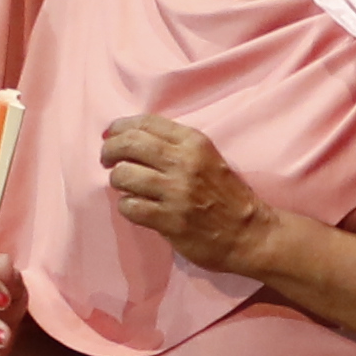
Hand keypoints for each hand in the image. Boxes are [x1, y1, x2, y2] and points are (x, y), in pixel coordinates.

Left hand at [102, 114, 273, 276]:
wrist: (248, 232)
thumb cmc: (225, 193)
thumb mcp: (206, 157)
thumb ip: (174, 145)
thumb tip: (127, 135)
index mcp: (193, 142)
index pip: (145, 123)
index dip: (120, 127)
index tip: (110, 135)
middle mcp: (183, 162)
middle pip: (128, 144)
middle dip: (109, 150)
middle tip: (107, 160)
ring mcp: (175, 192)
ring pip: (123, 175)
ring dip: (118, 181)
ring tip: (126, 187)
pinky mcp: (169, 219)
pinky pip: (129, 206)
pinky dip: (128, 206)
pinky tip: (137, 208)